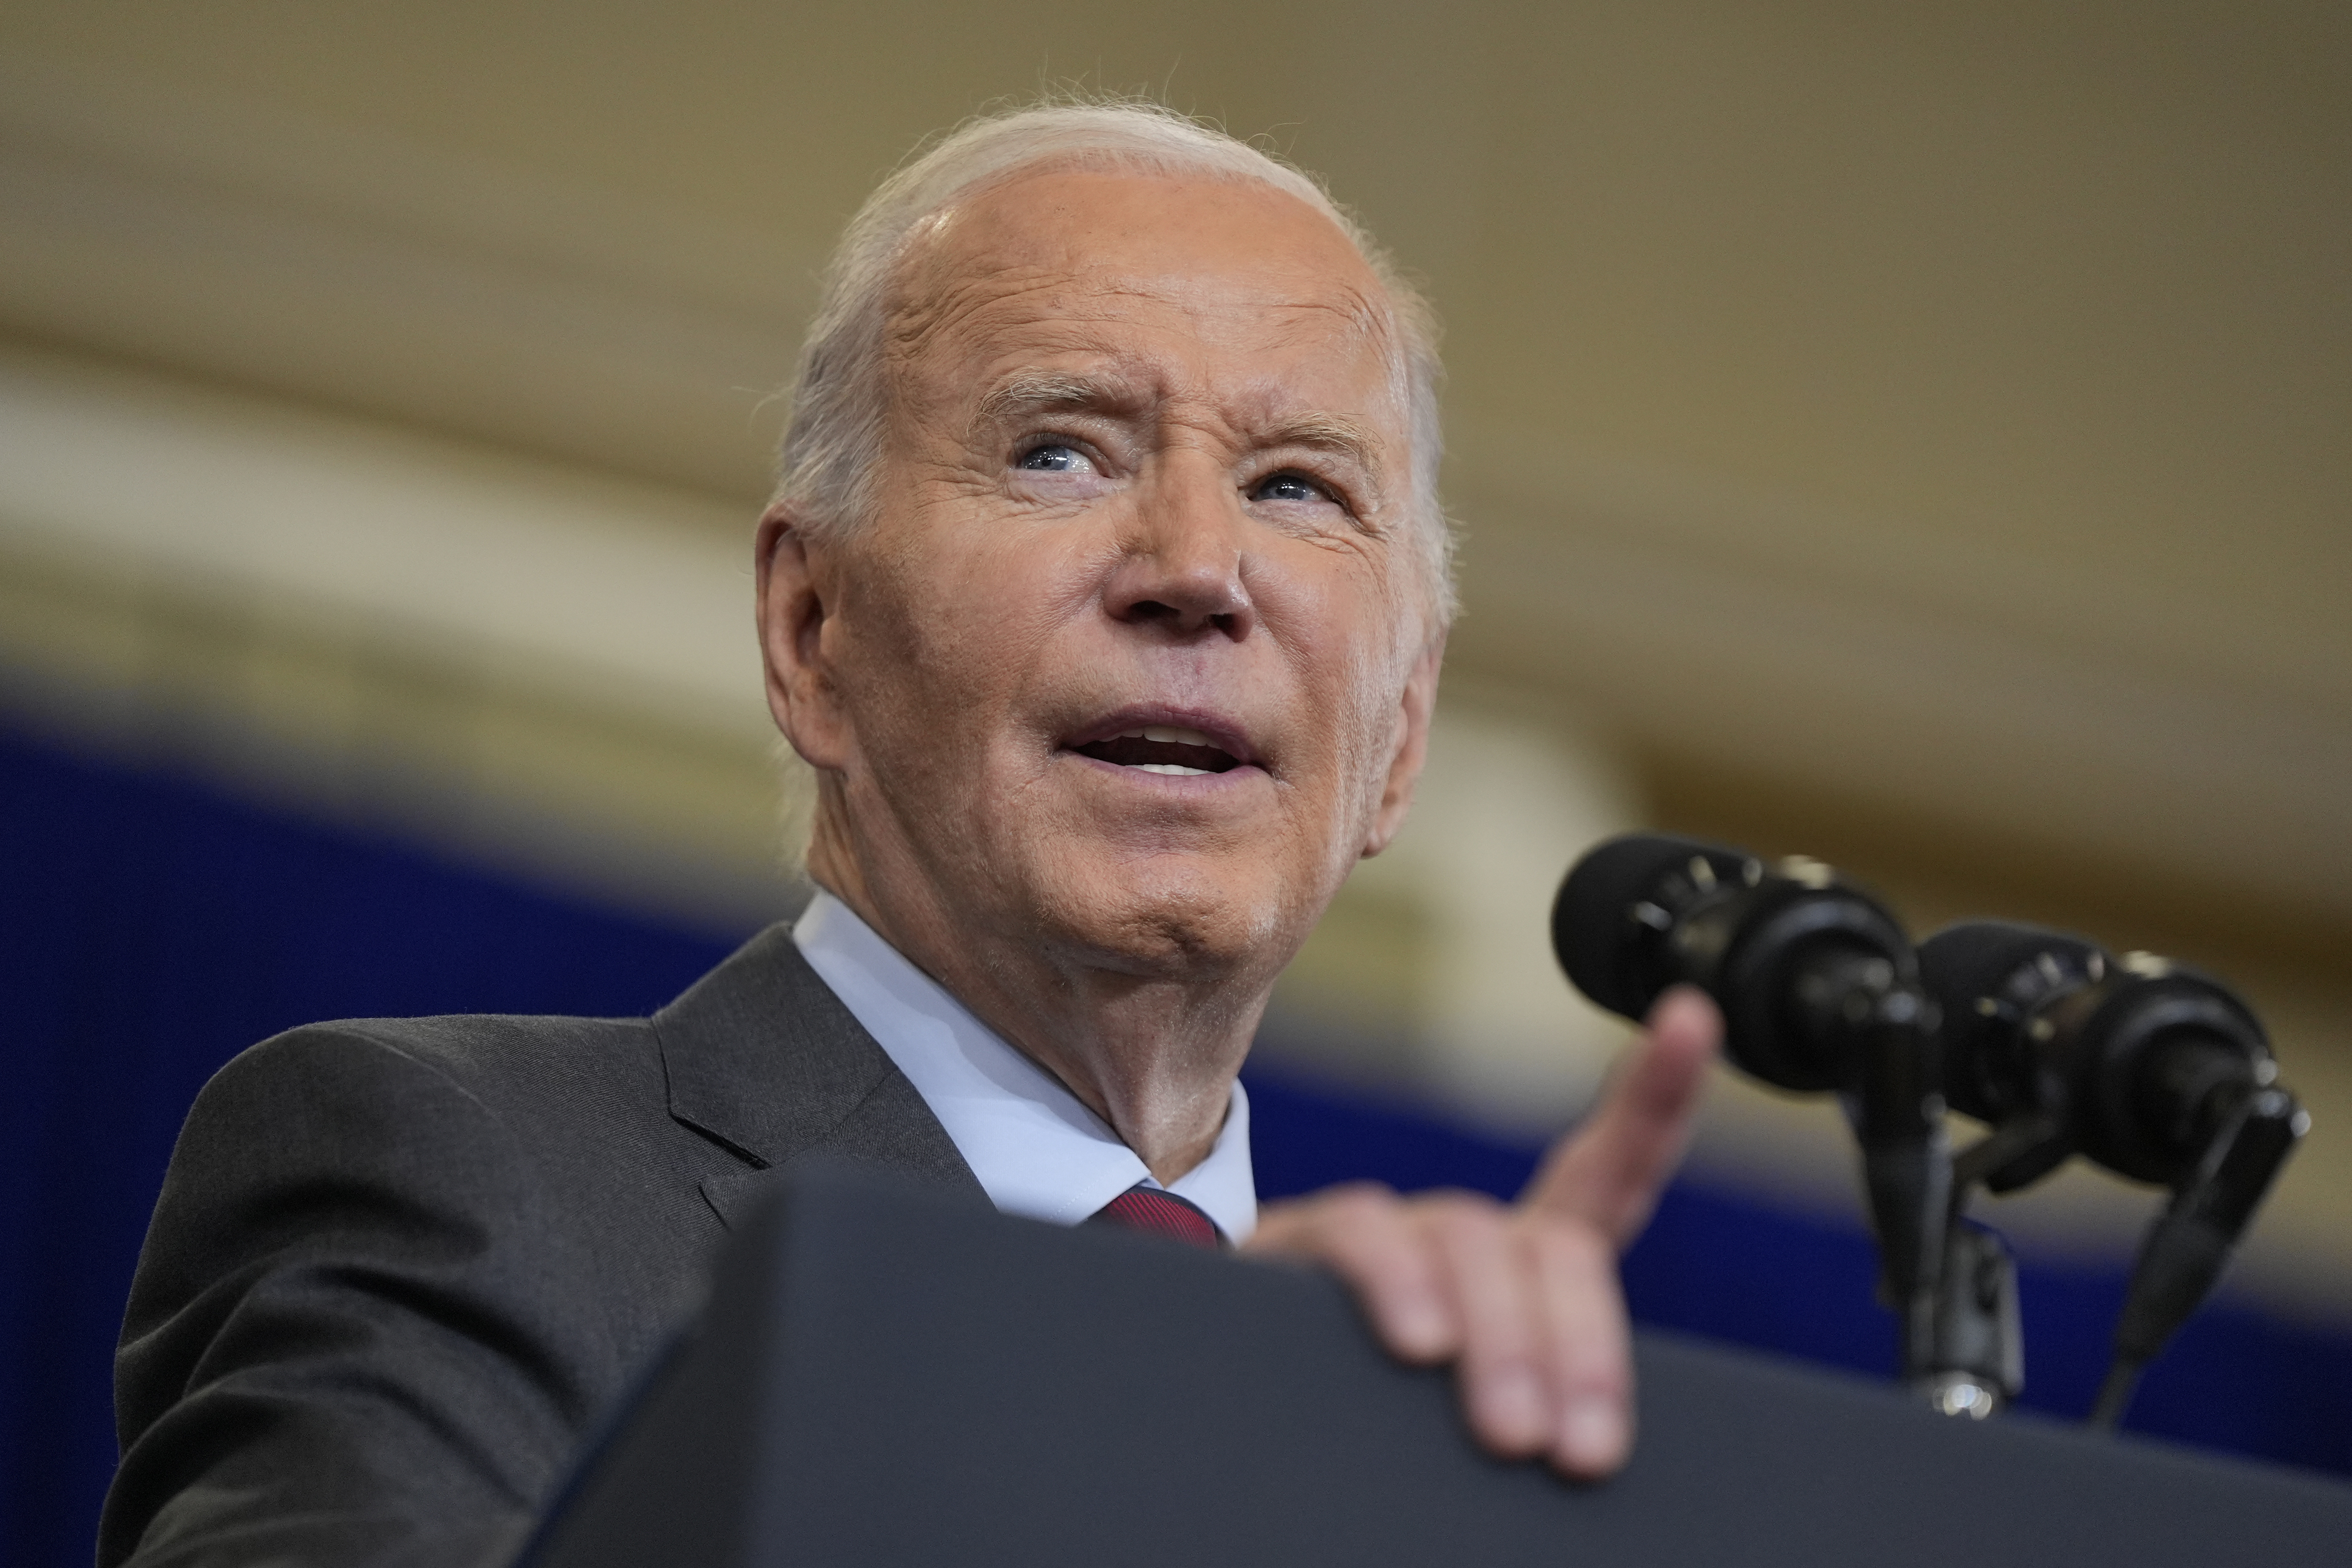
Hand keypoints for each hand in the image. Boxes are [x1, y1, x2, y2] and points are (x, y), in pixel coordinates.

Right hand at [1242, 986, 1720, 1477]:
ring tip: (1509, 1433)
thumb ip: (1529, 1396)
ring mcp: (1390, 1234)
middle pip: (1553, 1247)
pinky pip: (1362, 1235)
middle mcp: (1460, 1233)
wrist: (1245, 1396)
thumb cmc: (1373, 1401)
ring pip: (1471, 1243)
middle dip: (1578, 1347)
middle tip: (1574, 1451)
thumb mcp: (1466, 1408)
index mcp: (1520, 1267)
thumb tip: (1585, 1450)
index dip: (1653, 1096)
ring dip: (1502, 1340)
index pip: (1605, 1174)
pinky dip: (1397, 1284)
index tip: (1693, 1021)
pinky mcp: (1307, 1243)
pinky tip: (1417, 1343)